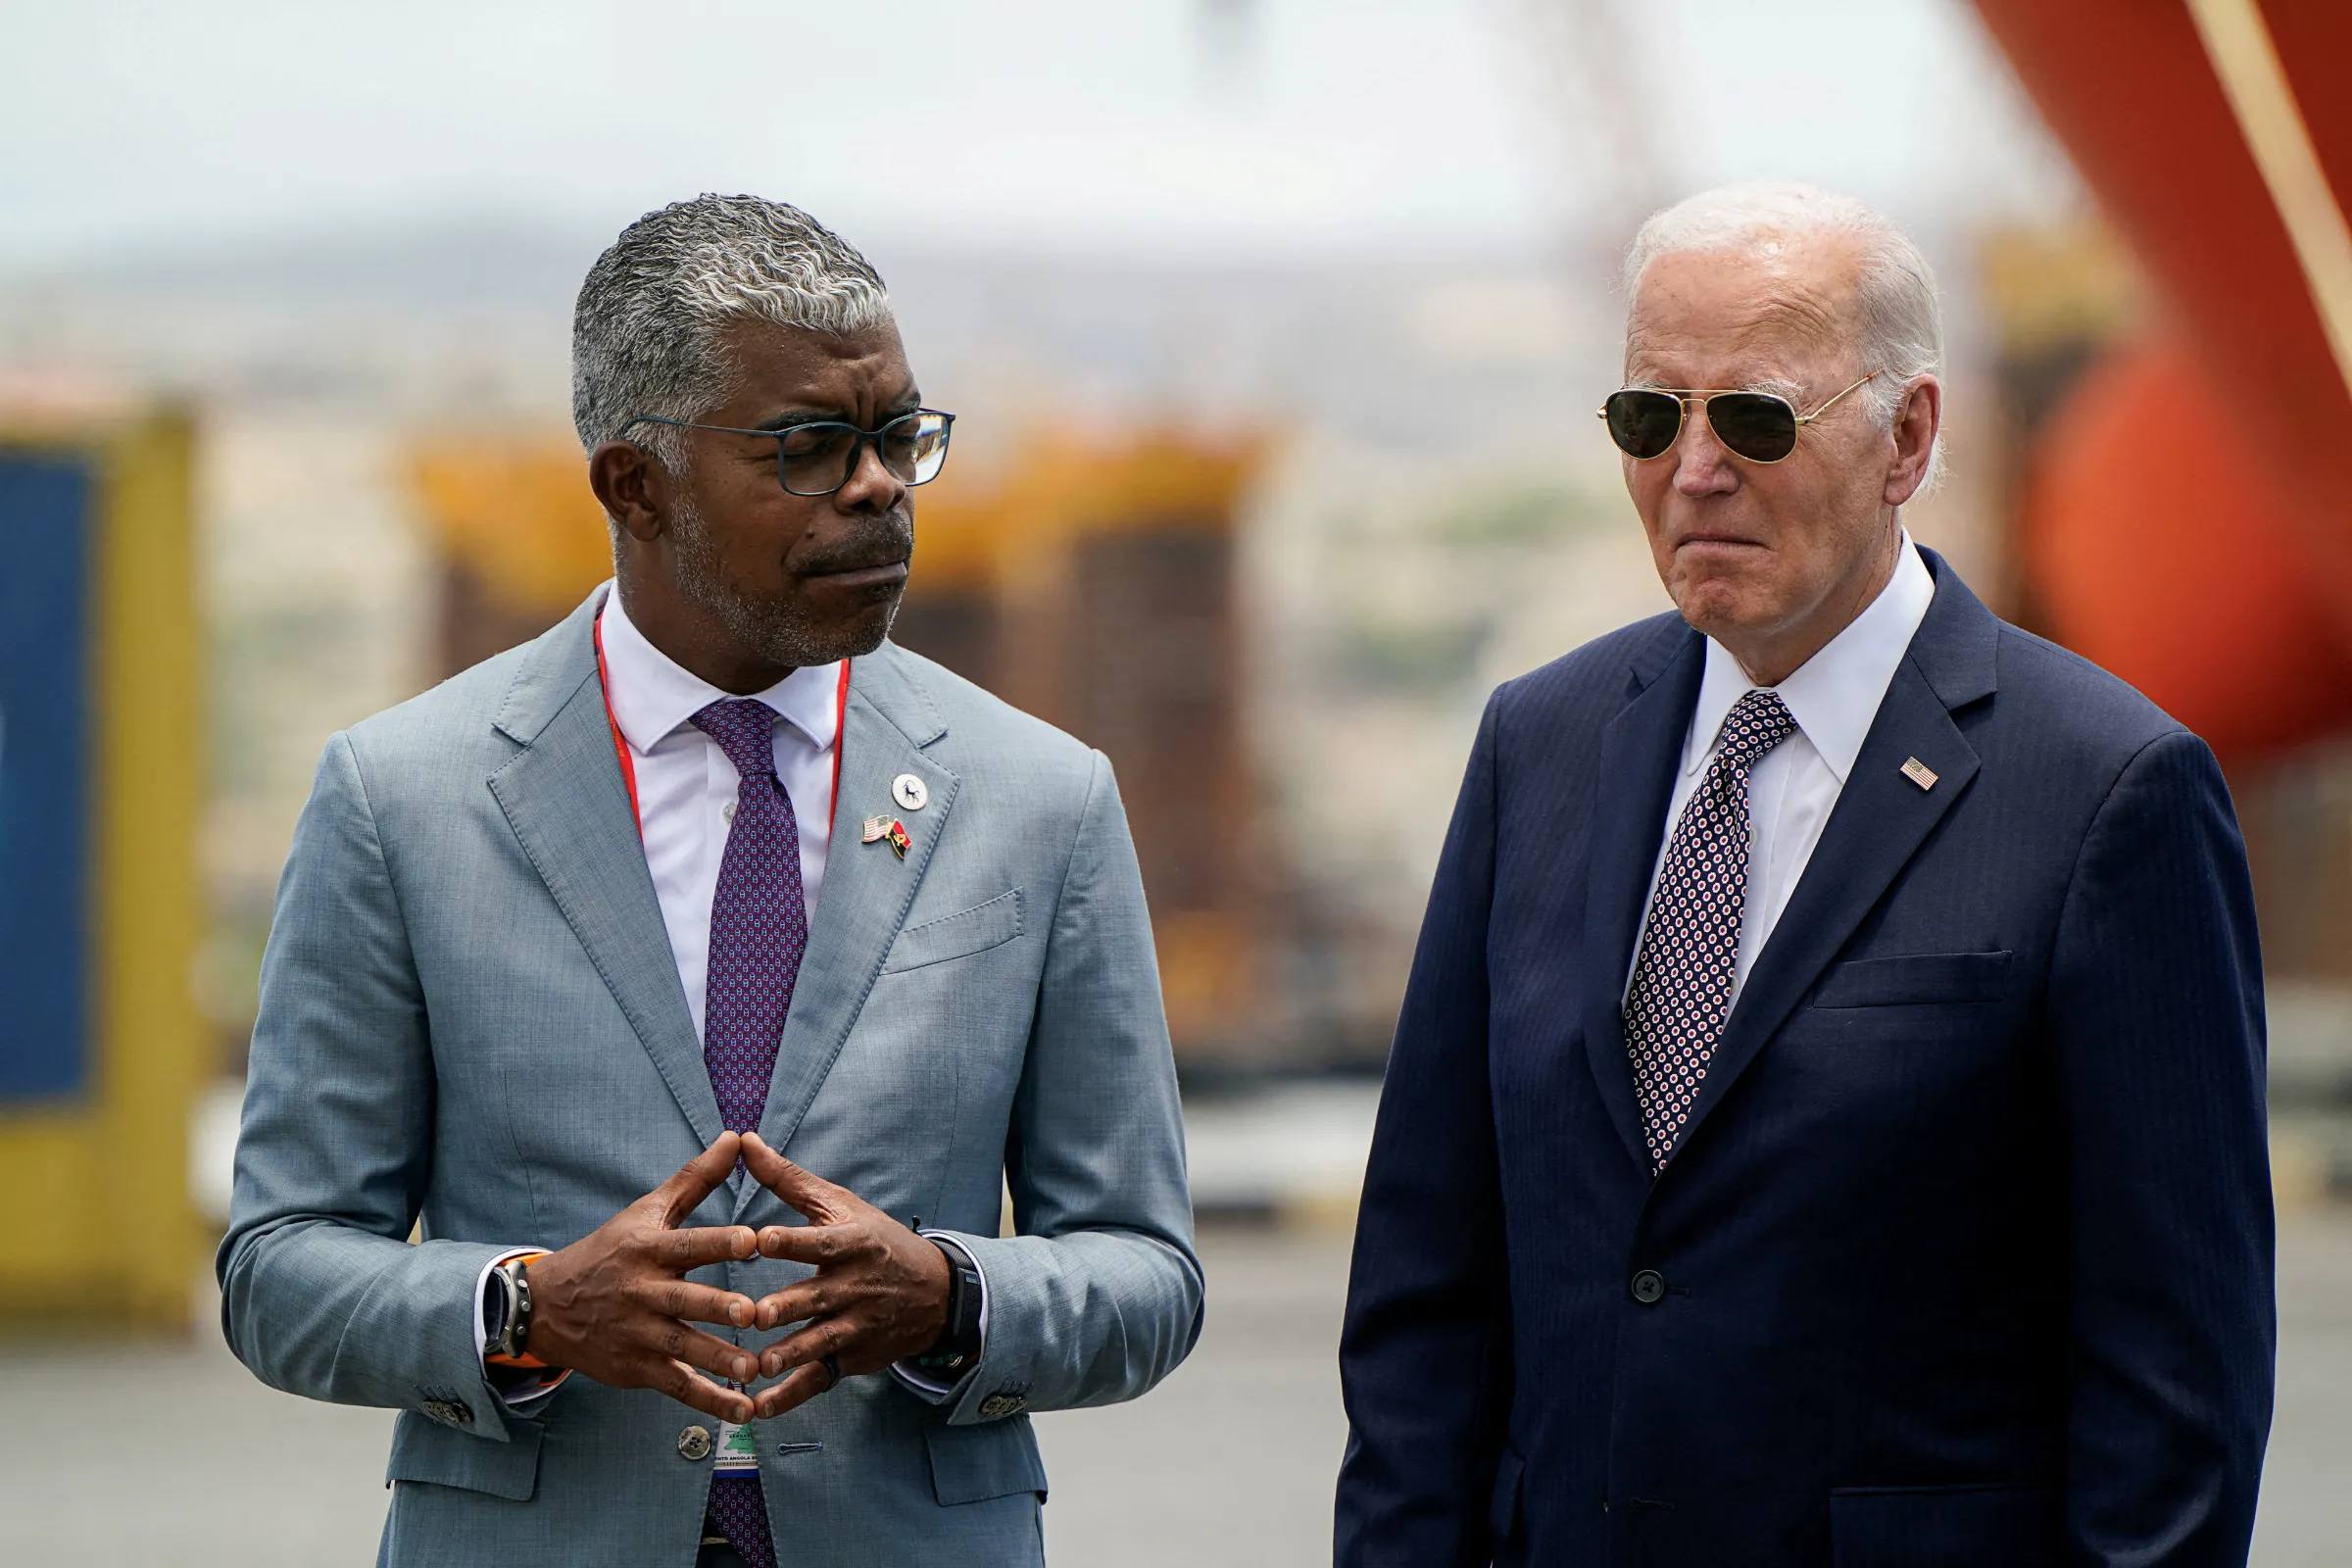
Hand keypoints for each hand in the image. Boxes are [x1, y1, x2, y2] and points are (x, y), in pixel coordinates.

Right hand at [522, 1132, 764, 1423]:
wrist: (546, 1307)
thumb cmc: (610, 1251)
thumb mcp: (646, 1212)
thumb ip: (695, 1179)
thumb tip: (736, 1137)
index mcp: (648, 1250)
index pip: (687, 1244)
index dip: (719, 1242)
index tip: (753, 1240)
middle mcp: (643, 1293)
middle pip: (684, 1301)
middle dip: (718, 1308)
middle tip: (754, 1314)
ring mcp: (639, 1334)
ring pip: (682, 1349)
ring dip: (719, 1360)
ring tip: (756, 1369)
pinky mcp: (637, 1369)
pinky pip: (677, 1386)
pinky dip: (710, 1400)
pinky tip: (744, 1407)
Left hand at [739, 1132, 951, 1417]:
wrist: (936, 1293)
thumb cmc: (875, 1241)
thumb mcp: (840, 1205)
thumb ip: (787, 1180)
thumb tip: (744, 1140)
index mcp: (851, 1245)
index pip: (819, 1242)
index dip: (791, 1241)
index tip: (761, 1240)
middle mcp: (854, 1287)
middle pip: (816, 1298)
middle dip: (788, 1307)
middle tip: (758, 1314)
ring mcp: (854, 1326)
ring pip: (818, 1343)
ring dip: (789, 1355)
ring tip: (758, 1366)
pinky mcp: (851, 1358)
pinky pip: (818, 1379)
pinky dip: (789, 1396)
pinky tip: (759, 1407)